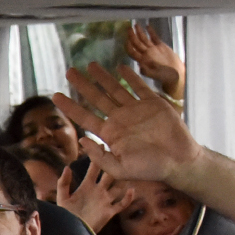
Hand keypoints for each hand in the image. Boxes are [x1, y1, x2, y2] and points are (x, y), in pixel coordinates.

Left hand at [52, 63, 203, 184]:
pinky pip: (139, 86)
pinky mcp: (153, 103)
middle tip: (69, 71)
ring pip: (115, 89)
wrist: (179, 161)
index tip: (55, 95)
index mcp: (110, 133)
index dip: (69, 106)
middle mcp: (120, 119)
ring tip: (90, 64)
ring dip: (102, 77)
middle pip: (96, 98)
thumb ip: (100, 156)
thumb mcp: (120, 169)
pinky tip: (120, 66)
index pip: (84, 116)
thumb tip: (82, 140)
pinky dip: (130, 76)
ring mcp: (136, 110)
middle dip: (82, 85)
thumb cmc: (150, 168)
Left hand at [56, 162, 135, 232]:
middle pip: (109, 175)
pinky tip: (132, 190)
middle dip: (114, 165)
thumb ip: (63, 183)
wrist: (72, 230)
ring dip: (124, 180)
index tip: (102, 146)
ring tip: (130, 170)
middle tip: (120, 154)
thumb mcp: (62, 197)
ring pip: (118, 187)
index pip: (95, 169)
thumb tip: (67, 167)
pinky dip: (128, 198)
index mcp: (86, 186)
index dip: (98, 158)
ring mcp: (105, 200)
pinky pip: (122, 204)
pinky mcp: (109, 211)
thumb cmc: (66, 215)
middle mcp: (98, 191)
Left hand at [125, 22, 183, 98]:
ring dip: (139, 32)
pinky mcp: (161, 46)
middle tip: (129, 27)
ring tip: (136, 24)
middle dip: (132, 35)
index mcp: (143, 60)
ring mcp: (153, 49)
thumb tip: (139, 66)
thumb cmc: (166, 77)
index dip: (128, 45)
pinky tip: (147, 26)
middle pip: (136, 43)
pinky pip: (154, 37)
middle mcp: (146, 54)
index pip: (132, 51)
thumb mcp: (156, 75)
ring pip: (144, 39)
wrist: (177, 75)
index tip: (127, 38)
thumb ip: (148, 71)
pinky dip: (151, 32)